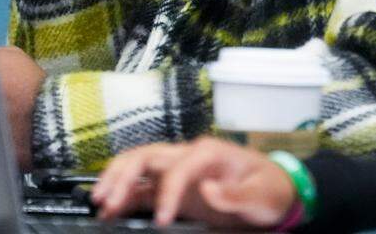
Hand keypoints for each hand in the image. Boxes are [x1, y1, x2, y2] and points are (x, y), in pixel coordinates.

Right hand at [91, 138, 296, 228]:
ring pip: (138, 166)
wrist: (274, 191)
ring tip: (101, 204)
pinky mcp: (174, 187)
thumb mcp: (260, 194)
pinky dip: (124, 195)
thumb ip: (236, 194)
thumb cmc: (268, 189)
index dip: (167, 193)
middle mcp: (188, 156)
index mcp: (209, 153)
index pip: (178, 168)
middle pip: (146, 155)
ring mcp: (178, 170)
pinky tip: (111, 210)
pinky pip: (143, 187)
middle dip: (123, 175)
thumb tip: (208, 189)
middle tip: (106, 202)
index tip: (163, 221)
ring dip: (117, 181)